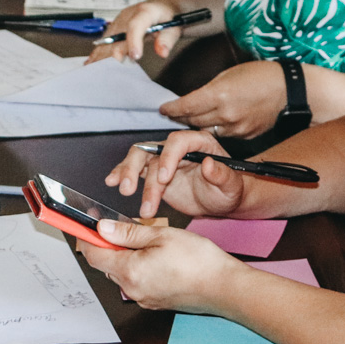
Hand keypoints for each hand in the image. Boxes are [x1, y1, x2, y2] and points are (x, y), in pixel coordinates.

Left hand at [78, 219, 236, 311]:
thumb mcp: (161, 236)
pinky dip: (139, 268)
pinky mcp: (157, 302)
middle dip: (109, 245)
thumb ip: (128, 233)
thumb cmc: (199, 261)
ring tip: (146, 240)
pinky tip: (156, 256)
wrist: (226, 288)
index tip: (86, 225)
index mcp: (130, 272)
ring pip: (123, 274)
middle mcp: (133, 290)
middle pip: (107, 266)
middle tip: (122, 227)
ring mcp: (145, 299)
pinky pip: (138, 282)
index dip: (87, 239)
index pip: (94, 256)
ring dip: (126, 257)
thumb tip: (102, 228)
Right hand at [86, 0, 177, 63]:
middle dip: (112, 55)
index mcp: (145, 12)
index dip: (133, 41)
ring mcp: (119, 21)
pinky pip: (104, 41)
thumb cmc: (168, 17)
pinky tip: (91, 63)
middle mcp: (128, 15)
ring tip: (96, 72)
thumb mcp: (175, 27)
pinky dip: (98, 53)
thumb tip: (162, 51)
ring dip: (101, 56)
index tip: (135, 56)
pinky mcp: (114, 27)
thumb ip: (168, 39)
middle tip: (110, 73)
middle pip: (117, 36)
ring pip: (107, 40)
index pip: (136, 25)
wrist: (161, 6)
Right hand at [105, 130, 245, 217]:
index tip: (163, 179)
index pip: (178, 142)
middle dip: (138, 167)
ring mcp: (163, 159)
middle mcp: (177, 147)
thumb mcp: (231, 186)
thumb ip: (222, 175)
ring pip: (138, 158)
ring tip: (125, 191)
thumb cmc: (229, 191)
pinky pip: (134, 170)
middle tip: (131, 188)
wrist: (221, 201)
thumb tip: (210, 165)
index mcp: (199, 143)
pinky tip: (112, 182)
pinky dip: (122, 174)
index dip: (167, 158)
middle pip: (151, 148)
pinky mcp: (153, 172)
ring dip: (128, 174)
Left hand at [160, 61, 286, 138]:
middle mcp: (225, 114)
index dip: (171, 109)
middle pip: (192, 120)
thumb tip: (194, 98)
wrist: (291, 91)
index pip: (185, 106)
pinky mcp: (244, 136)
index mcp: (219, 95)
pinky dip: (215, 128)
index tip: (163, 109)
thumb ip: (210, 89)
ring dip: (196, 125)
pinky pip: (223, 134)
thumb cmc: (261, 75)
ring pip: (206, 129)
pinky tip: (213, 122)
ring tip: (188, 119)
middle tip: (171, 114)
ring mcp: (236, 128)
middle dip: (180, 117)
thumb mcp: (229, 74)